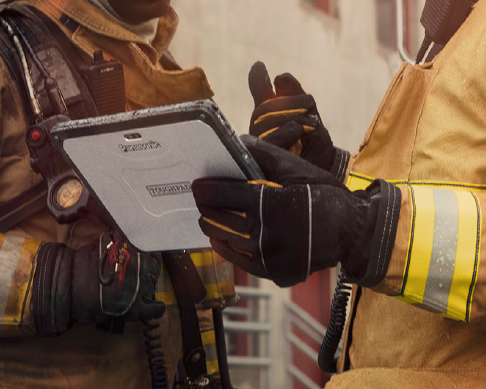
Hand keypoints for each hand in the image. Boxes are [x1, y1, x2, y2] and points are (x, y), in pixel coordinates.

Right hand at [33, 233, 164, 334]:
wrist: (69, 284)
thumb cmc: (84, 262)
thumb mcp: (106, 243)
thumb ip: (122, 241)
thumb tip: (132, 238)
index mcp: (135, 250)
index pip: (153, 256)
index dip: (148, 261)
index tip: (143, 265)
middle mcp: (141, 267)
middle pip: (154, 273)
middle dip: (147, 276)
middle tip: (136, 280)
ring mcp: (140, 287)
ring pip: (152, 289)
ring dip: (147, 291)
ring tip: (137, 293)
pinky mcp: (135, 308)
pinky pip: (155, 310)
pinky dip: (156, 309)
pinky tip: (154, 308)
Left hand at [192, 136, 399, 287]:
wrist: (350, 230)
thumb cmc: (324, 195)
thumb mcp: (296, 169)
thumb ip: (264, 155)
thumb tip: (239, 142)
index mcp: (268, 203)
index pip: (221, 195)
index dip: (204, 190)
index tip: (197, 186)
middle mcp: (264, 233)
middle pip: (217, 220)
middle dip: (205, 208)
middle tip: (202, 200)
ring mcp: (267, 256)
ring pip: (224, 241)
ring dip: (212, 227)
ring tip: (209, 217)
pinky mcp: (272, 272)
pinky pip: (238, 261)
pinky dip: (226, 248)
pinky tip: (222, 239)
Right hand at [248, 61, 335, 171]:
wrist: (322, 169)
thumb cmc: (313, 143)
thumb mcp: (310, 113)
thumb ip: (295, 94)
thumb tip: (280, 77)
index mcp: (269, 113)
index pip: (259, 91)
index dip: (258, 79)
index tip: (260, 66)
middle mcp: (259, 127)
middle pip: (266, 106)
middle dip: (291, 102)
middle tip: (310, 107)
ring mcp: (257, 142)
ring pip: (267, 118)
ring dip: (294, 116)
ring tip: (310, 125)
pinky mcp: (261, 156)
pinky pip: (271, 136)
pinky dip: (289, 130)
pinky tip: (300, 130)